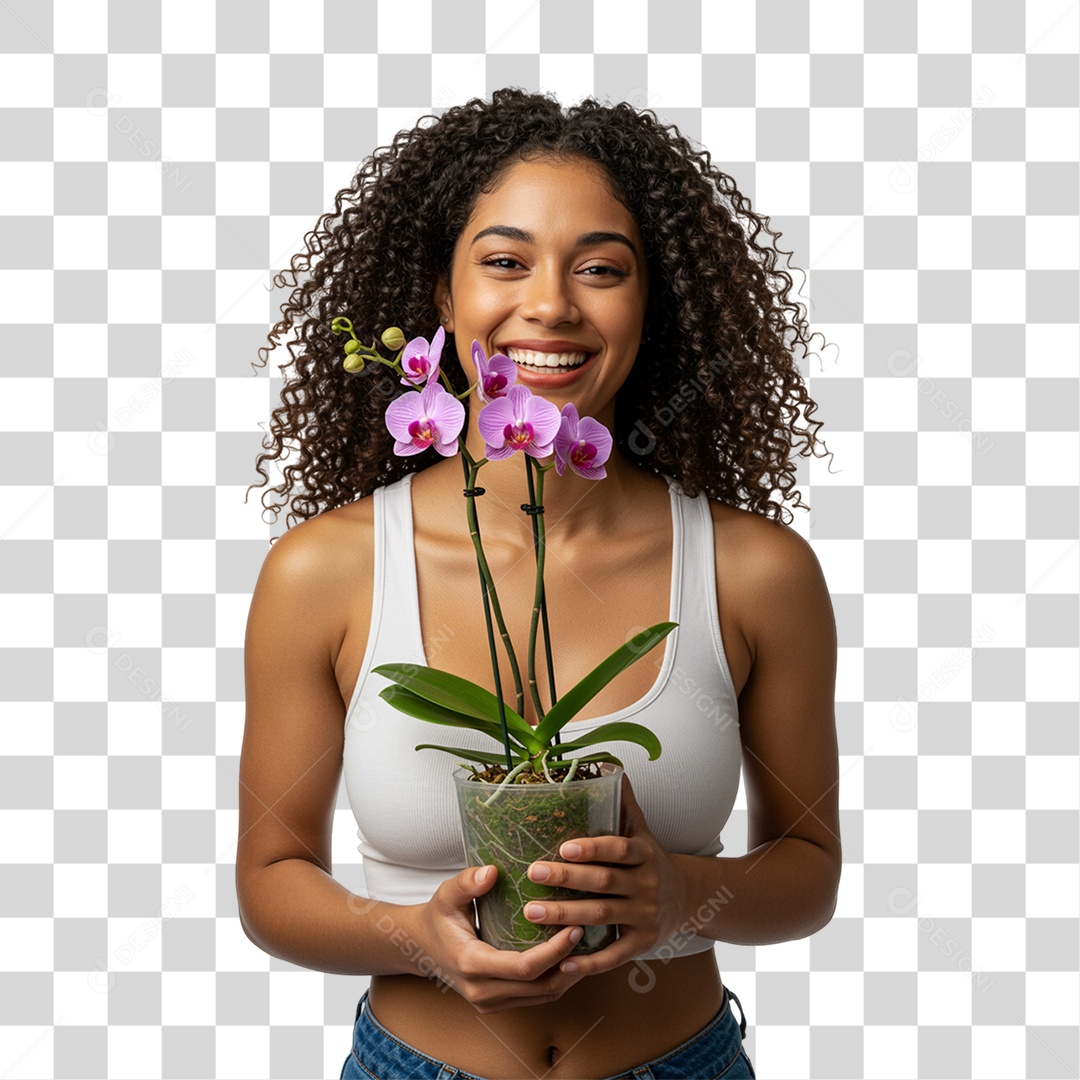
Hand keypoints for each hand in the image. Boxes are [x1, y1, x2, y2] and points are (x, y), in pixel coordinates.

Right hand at [403, 863, 587, 1013]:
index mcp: (472, 965)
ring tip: (588, 946)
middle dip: (570, 964)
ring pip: (542, 998)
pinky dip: (557, 981)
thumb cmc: (438, 916)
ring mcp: (490, 1003)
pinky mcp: (497, 1004)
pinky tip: (571, 958)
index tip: (575, 927)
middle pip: (540, 988)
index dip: (554, 951)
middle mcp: (482, 992)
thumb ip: (467, 882)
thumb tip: (491, 872)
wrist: (420, 947)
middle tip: (589, 932)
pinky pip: (536, 998)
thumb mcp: (446, 894)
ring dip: (569, 976)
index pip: (523, 968)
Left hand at [520, 772, 690, 975]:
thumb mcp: (642, 830)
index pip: (618, 849)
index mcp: (644, 854)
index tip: (563, 848)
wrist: (689, 899)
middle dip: (566, 880)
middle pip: (603, 883)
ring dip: (566, 916)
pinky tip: (562, 962)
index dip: (592, 848)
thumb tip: (609, 765)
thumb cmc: (650, 859)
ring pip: (602, 916)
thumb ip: (624, 803)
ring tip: (532, 913)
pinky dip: (589, 961)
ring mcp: (646, 916)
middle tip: (532, 875)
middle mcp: (647, 885)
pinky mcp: (643, 944)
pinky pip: (614, 955)